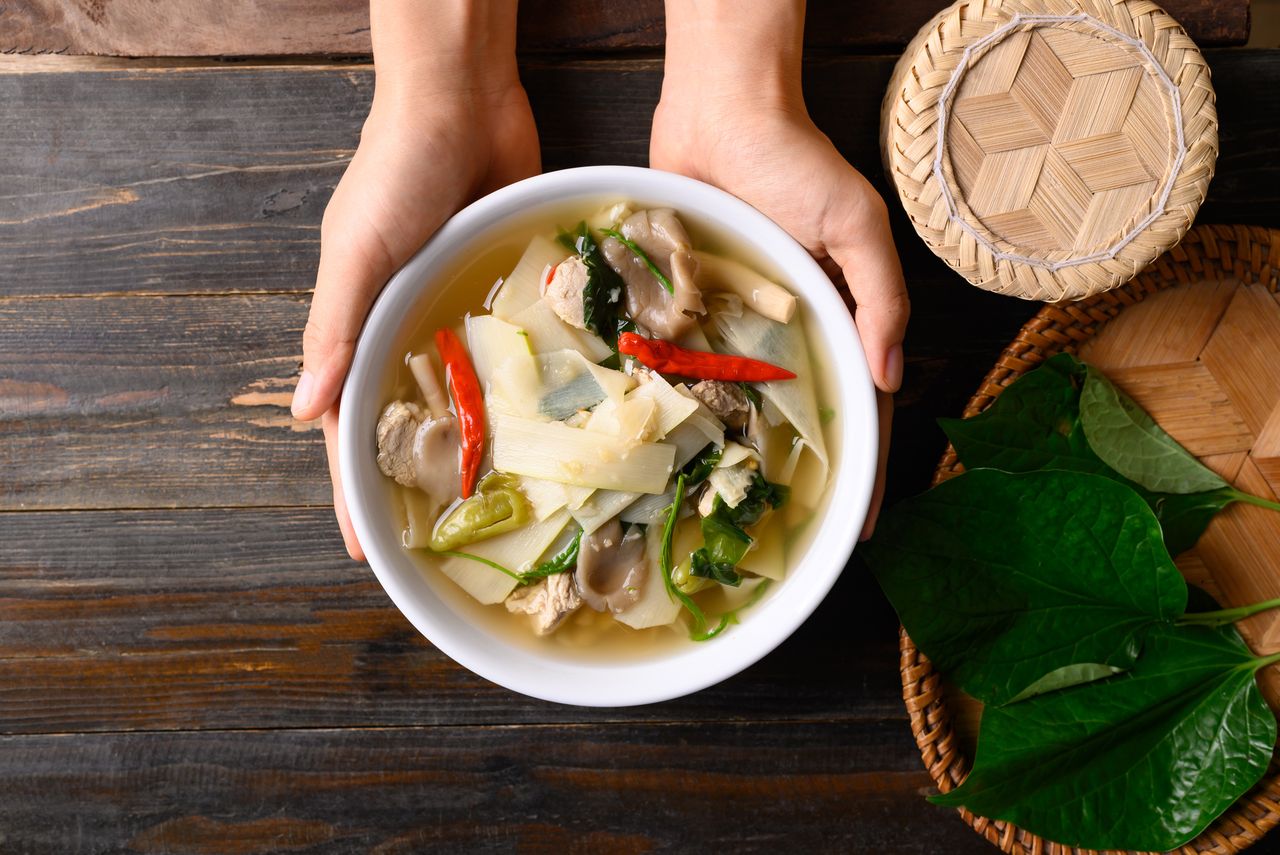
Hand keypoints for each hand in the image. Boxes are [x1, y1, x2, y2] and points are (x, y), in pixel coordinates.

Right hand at [292, 56, 538, 559]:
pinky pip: (509, 356)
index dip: (353, 489)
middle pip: (406, 421)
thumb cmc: (397, 172)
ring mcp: (454, 313)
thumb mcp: (358, 251)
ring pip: (461, 397)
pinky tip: (543, 432)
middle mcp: (406, 328)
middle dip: (416, 481)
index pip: (348, 426)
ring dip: (472, 445)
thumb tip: (304, 414)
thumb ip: (335, 327)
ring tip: (496, 505)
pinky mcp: (502, 293)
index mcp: (359, 325)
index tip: (367, 549)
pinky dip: (518, 393)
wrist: (463, 102)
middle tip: (439, 543)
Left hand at [653, 58, 907, 538]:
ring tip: (733, 513)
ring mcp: (737, 326)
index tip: (863, 527)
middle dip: (805, 478)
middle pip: (801, 419)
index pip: (861, 408)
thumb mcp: (854, 222)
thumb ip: (879, 294)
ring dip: (742, 453)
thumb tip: (889, 374)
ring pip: (743, 405)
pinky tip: (678, 447)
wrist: (718, 115)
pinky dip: (687, 405)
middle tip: (795, 537)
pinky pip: (689, 367)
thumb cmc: (793, 160)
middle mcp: (788, 332)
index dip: (866, 468)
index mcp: (838, 318)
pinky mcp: (689, 310)